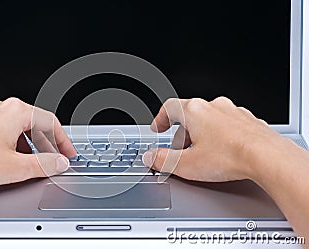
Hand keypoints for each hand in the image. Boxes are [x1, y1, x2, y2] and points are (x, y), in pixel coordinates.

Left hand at [0, 97, 75, 185]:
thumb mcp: (16, 167)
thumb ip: (44, 164)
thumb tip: (59, 162)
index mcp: (15, 111)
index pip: (50, 122)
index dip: (62, 140)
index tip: (67, 153)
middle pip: (32, 122)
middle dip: (44, 142)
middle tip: (51, 158)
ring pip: (14, 125)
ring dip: (25, 143)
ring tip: (27, 161)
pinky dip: (7, 141)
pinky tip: (3, 156)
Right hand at [142, 96, 287, 181]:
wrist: (268, 158)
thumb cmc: (230, 157)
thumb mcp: (187, 164)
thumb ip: (163, 160)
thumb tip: (150, 157)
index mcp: (195, 111)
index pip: (169, 107)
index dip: (160, 119)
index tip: (158, 128)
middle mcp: (215, 106)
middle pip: (190, 116)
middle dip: (182, 134)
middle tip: (180, 151)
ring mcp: (234, 112)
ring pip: (210, 120)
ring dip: (202, 134)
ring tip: (203, 155)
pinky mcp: (249, 121)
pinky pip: (228, 125)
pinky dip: (221, 136)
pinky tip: (224, 153)